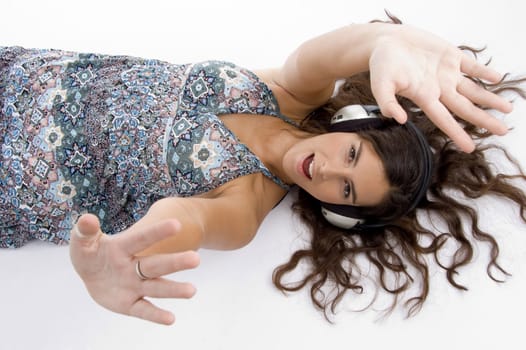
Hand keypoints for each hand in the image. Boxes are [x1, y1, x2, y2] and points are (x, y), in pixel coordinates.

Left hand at [69, 213, 199, 324]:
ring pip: (156, 287)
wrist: (93, 272)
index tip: (177, 224)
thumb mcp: (83, 240)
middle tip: (196, 259)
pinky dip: (156, 315)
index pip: (142, 238)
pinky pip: (144, 309)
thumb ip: (85, 230)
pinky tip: (171, 319)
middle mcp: (134, 266)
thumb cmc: (91, 252)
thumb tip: (87, 219)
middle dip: (175, 262)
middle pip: (156, 265)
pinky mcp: (130, 303)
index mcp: (124, 247)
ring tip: (191, 291)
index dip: (157, 232)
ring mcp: (134, 285)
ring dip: (173, 290)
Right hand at [368, 25, 512, 151]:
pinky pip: (472, 66)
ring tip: (508, 109)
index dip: (457, 133)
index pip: (443, 119)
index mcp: (424, 97)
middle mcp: (438, 89)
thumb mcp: (379, 85)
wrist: (386, 41)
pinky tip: (497, 78)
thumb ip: (387, 102)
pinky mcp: (451, 56)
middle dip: (483, 119)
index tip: (469, 148)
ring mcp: (446, 73)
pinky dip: (485, 72)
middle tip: (502, 131)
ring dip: (490, 99)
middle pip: (465, 108)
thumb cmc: (381, 64)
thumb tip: (398, 119)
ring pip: (473, 90)